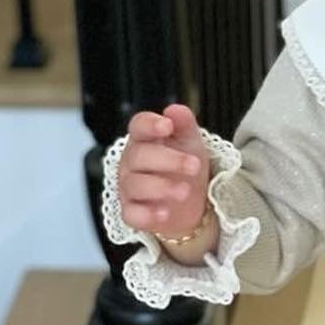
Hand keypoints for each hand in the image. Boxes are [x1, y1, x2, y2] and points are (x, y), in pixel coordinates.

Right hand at [118, 102, 209, 235]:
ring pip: (136, 185)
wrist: (192, 204)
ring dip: (161, 187)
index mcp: (144, 140)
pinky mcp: (132, 212)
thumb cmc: (185, 168)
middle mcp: (132, 162)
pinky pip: (132, 214)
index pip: (138, 126)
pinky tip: (164, 213)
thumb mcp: (190, 142)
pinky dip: (147, 214)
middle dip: (168, 160)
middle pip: (140, 156)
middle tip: (195, 165)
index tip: (167, 126)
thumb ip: (183, 124)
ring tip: (186, 191)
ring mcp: (129, 187)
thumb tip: (175, 110)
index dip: (150, 124)